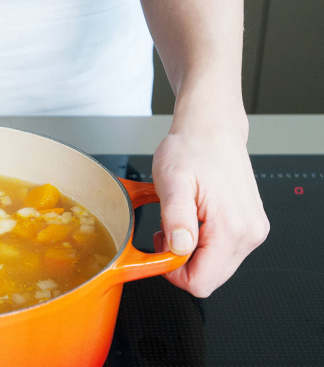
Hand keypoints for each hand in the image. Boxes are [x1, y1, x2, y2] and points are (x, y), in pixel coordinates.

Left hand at [151, 122, 269, 296]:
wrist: (212, 129)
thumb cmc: (192, 149)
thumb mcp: (172, 182)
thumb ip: (176, 219)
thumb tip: (179, 249)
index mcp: (232, 228)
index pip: (201, 282)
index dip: (173, 273)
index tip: (160, 248)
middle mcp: (249, 234)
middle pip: (210, 279)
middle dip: (181, 263)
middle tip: (167, 232)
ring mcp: (252, 231)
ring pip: (215, 267)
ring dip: (191, 252)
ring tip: (179, 221)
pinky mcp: (249, 226)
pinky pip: (222, 252)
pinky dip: (202, 244)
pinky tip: (192, 220)